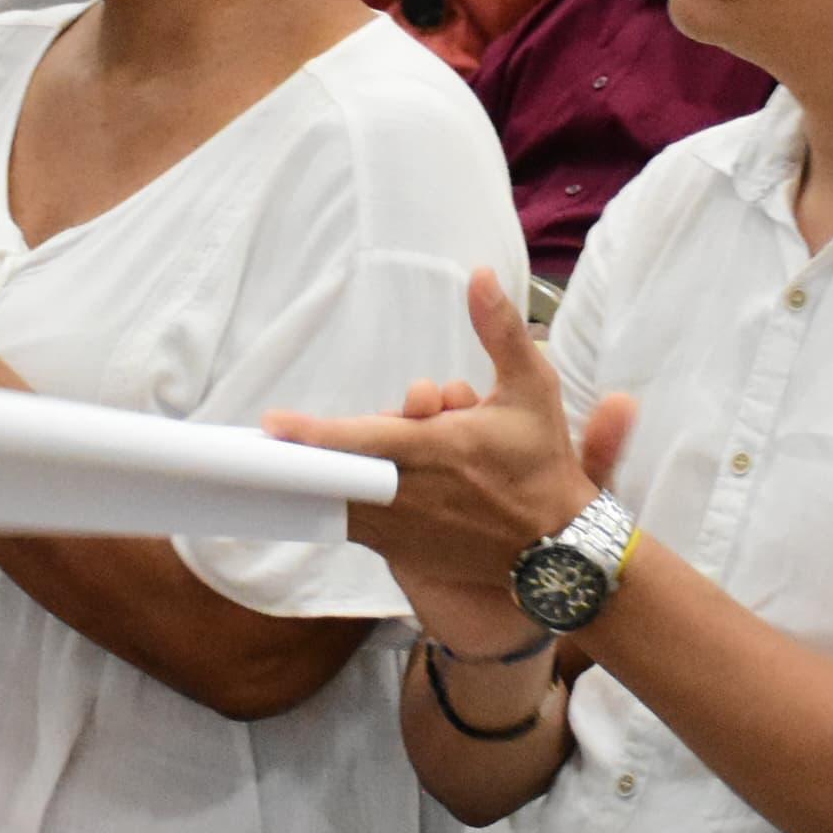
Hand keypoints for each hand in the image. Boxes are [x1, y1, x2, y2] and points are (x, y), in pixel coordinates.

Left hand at [265, 268, 634, 650]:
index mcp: (436, 448)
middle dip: (348, 440)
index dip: (312, 433)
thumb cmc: (542, 464)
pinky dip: (358, 505)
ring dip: (352, 473)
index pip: (359, 439)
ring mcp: (401, 532)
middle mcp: (410, 494)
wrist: (558, 548)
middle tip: (411, 425)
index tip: (274, 425)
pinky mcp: (400, 557)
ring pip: (345, 499)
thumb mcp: (533, 387)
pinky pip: (357, 527)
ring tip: (409, 454)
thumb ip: (499, 330)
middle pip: (342, 467)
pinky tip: (393, 488)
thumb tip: (478, 276)